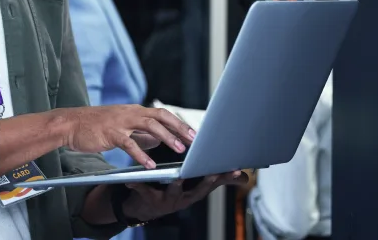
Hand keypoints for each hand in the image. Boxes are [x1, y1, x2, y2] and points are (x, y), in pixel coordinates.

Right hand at [62, 105, 195, 167]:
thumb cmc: (96, 126)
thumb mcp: (121, 127)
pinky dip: (141, 154)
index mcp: (134, 111)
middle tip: (193, 140)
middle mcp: (130, 113)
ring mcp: (120, 122)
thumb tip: (159, 140)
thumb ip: (140, 134)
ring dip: (166, 137)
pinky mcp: (110, 134)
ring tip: (179, 150)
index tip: (193, 134)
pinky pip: (129, 144)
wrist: (70, 124)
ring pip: (149, 126)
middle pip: (161, 116)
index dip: (179, 123)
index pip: (162, 114)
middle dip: (179, 128)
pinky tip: (149, 165)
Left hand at [121, 171, 249, 221]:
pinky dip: (138, 186)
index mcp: (194, 192)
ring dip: (177, 184)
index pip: (213, 183)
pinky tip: (132, 180)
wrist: (143, 208)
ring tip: (179, 176)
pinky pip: (144, 192)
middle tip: (214, 173)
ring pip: (174, 191)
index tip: (236, 169)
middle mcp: (184, 199)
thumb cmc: (173, 192)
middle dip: (207, 181)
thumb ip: (218, 180)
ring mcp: (168, 201)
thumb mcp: (195, 188)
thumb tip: (245, 177)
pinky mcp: (149, 199)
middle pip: (198, 190)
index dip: (225, 177)